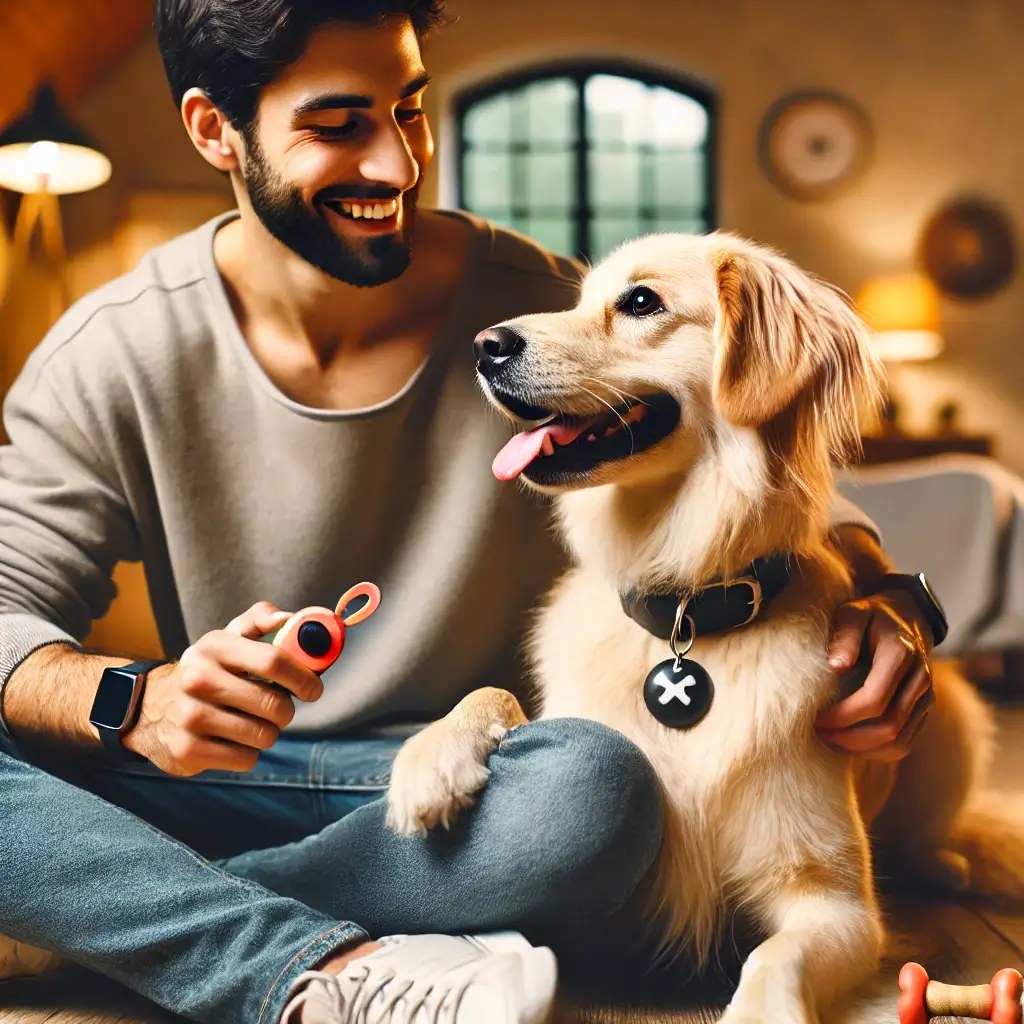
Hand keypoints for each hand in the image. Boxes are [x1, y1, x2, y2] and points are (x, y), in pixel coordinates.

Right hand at [123, 602, 322, 775]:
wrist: (148, 707)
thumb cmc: (206, 671)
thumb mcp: (226, 639)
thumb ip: (259, 621)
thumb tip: (291, 617)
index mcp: (215, 646)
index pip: (274, 660)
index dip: (303, 677)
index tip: (313, 689)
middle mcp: (199, 678)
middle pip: (275, 704)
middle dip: (286, 711)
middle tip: (278, 709)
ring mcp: (190, 716)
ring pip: (264, 735)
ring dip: (267, 733)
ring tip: (250, 723)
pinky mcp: (187, 750)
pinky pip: (246, 759)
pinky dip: (248, 753)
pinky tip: (231, 740)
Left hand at [815, 590, 933, 762]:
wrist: (906, 616)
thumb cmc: (870, 615)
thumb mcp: (853, 612)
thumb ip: (844, 635)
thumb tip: (836, 666)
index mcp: (901, 655)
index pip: (874, 700)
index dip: (842, 716)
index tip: (815, 719)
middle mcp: (920, 679)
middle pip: (888, 728)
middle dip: (848, 738)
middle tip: (816, 733)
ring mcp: (926, 697)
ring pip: (898, 742)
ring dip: (861, 750)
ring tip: (829, 741)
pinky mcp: (923, 710)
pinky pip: (904, 743)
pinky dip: (875, 752)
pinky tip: (848, 744)